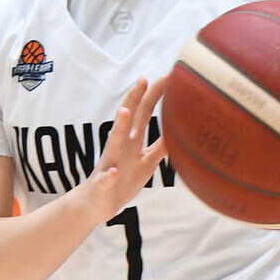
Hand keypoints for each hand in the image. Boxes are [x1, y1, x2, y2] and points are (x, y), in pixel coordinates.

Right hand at [81, 77, 167, 224]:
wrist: (97, 203)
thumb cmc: (123, 180)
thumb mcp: (147, 161)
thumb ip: (161, 146)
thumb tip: (182, 131)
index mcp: (131, 140)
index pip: (143, 111)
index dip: (155, 94)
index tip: (169, 75)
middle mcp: (119, 146)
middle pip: (128, 118)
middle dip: (135, 98)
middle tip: (144, 79)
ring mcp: (110, 164)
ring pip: (113, 143)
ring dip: (119, 127)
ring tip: (124, 112)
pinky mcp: (103, 184)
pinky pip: (106, 180)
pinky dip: (109, 177)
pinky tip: (113, 173)